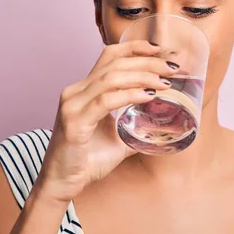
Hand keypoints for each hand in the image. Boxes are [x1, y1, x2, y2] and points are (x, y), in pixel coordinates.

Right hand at [34, 40, 178, 204]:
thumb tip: (160, 126)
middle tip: (172, 66)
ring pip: (111, 78)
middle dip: (147, 61)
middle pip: (114, 63)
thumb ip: (134, 127)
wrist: (61, 185)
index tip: (162, 50)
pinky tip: (148, 97)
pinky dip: (129, 96)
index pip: (109, 56)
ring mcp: (73, 105)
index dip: (136, 48)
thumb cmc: (86, 161)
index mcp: (84, 90)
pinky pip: (105, 102)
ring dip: (142, 76)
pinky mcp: (74, 122)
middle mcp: (76, 92)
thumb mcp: (116, 139)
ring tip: (165, 82)